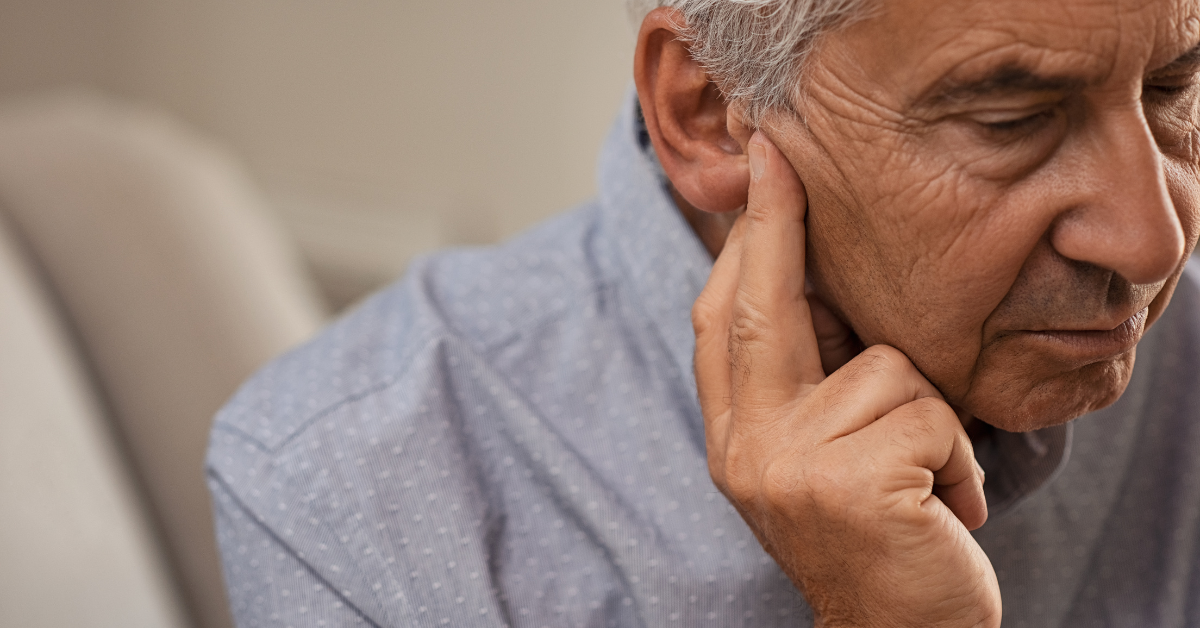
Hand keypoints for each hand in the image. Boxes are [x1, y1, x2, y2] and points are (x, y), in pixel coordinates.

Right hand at [692, 132, 999, 626]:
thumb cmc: (874, 534)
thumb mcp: (817, 453)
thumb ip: (804, 379)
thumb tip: (810, 270)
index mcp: (733, 434)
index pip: (724, 319)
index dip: (742, 241)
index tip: (759, 168)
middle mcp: (745, 447)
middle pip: (760, 308)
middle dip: (775, 221)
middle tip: (776, 149)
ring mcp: (790, 467)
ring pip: (885, 369)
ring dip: (930, 418)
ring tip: (925, 480)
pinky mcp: (851, 487)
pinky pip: (932, 420)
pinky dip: (960, 462)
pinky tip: (946, 510)